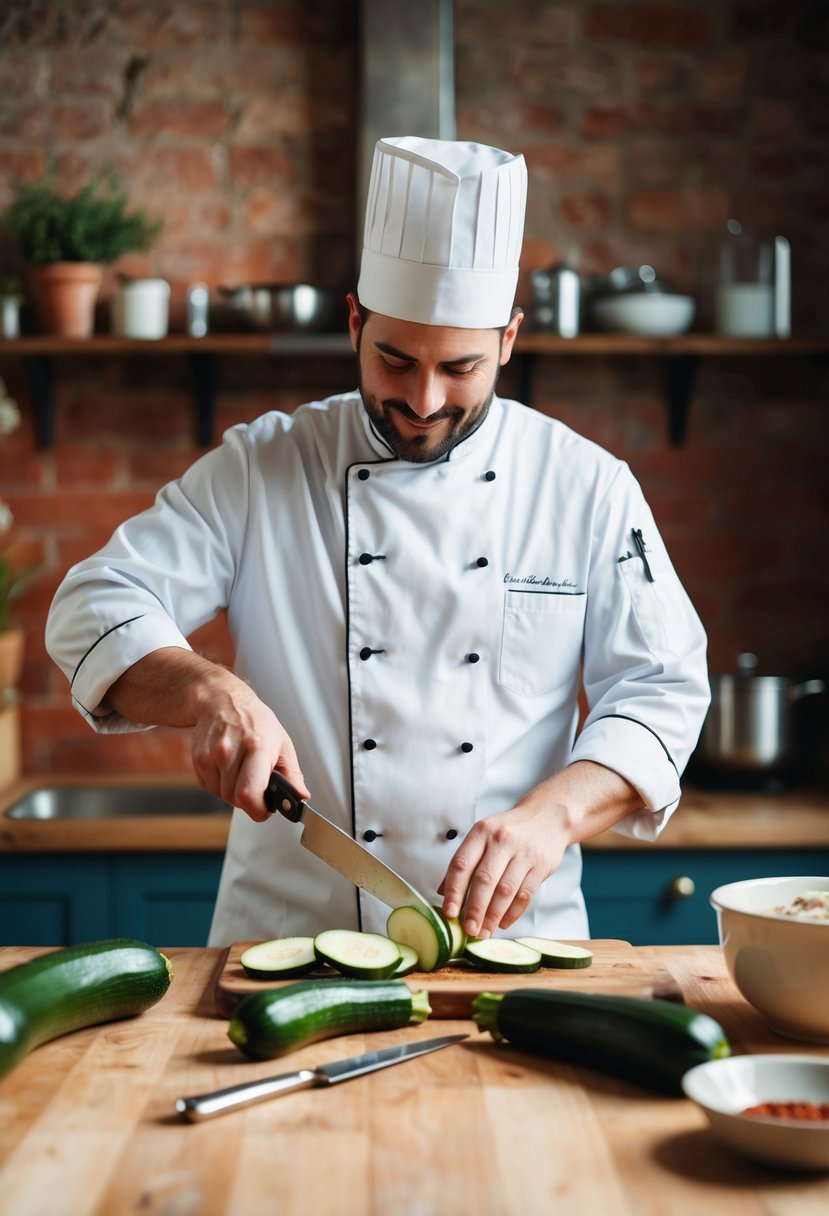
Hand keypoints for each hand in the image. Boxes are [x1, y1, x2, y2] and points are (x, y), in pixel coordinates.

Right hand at [190, 670, 308, 821]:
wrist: (223, 701)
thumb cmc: (256, 721)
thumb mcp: (282, 743)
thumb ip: (292, 775)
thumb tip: (301, 798)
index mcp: (256, 747)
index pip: (249, 794)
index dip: (258, 809)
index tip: (265, 809)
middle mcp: (230, 751)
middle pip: (235, 799)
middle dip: (249, 801)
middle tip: (257, 788)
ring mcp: (211, 755)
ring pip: (222, 796)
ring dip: (233, 793)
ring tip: (242, 772)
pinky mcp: (198, 759)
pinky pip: (210, 788)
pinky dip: (221, 785)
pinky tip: (228, 768)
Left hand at [437, 798, 567, 939]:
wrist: (548, 816)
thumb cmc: (508, 831)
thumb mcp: (484, 836)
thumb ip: (465, 862)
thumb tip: (442, 893)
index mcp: (481, 832)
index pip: (462, 864)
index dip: (453, 891)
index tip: (449, 914)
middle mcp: (501, 840)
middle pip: (484, 880)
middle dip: (474, 909)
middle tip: (468, 930)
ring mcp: (523, 852)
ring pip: (505, 891)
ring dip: (493, 916)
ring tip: (484, 932)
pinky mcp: (541, 865)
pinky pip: (525, 894)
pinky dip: (513, 913)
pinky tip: (503, 924)